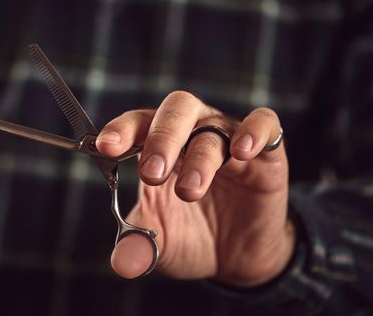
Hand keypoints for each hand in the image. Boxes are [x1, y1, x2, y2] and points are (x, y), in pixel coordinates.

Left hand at [96, 91, 294, 285]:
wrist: (238, 256)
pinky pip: (265, 125)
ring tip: (189, 191)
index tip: (105, 147)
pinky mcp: (267, 154)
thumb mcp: (161, 245)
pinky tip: (241, 151)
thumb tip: (122, 263)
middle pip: (177, 110)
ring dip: (199, 157)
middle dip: (161, 139)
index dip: (122, 129)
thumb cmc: (192, 237)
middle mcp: (194, 134)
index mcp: (161, 148)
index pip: (139, 123)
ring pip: (214, 128)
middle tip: (151, 174)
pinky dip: (254, 132)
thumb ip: (138, 247)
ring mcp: (230, 140)